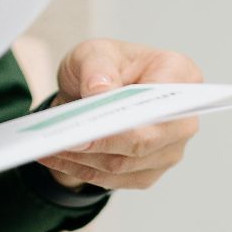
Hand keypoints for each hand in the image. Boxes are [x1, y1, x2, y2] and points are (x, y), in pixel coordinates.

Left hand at [34, 38, 202, 190]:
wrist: (96, 90)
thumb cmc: (104, 66)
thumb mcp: (94, 51)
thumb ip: (98, 66)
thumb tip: (100, 90)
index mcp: (179, 75)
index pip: (161, 103)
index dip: (129, 118)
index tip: (92, 123)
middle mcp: (182, 117)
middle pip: (145, 142)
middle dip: (99, 143)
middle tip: (62, 139)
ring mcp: (168, 149)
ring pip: (124, 164)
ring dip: (83, 158)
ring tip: (49, 145)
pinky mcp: (148, 171)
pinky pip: (114, 179)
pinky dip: (81, 169)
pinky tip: (55, 156)